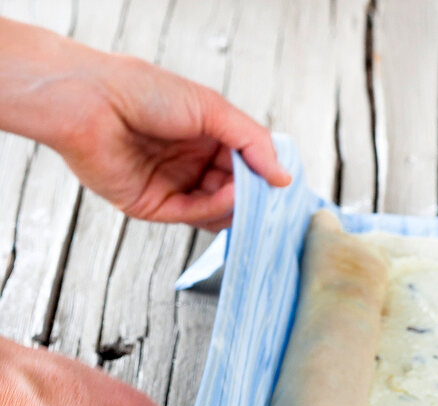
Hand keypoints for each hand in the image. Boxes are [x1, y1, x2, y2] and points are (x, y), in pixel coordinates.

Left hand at [0, 18, 289, 230]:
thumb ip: (252, 142)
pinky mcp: (157, 207)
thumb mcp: (211, 108)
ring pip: (219, 210)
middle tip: (268, 198)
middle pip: (235, 192)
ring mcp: (174, 186)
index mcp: (204, 135)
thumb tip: (283, 177)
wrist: (91, 103)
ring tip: (243, 193)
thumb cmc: (143, 92)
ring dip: (236, 205)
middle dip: (252, 196)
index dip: (263, 175)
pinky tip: (223, 196)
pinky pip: (195, 217)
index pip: (245, 165)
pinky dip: (213, 210)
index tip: (281, 183)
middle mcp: (190, 162)